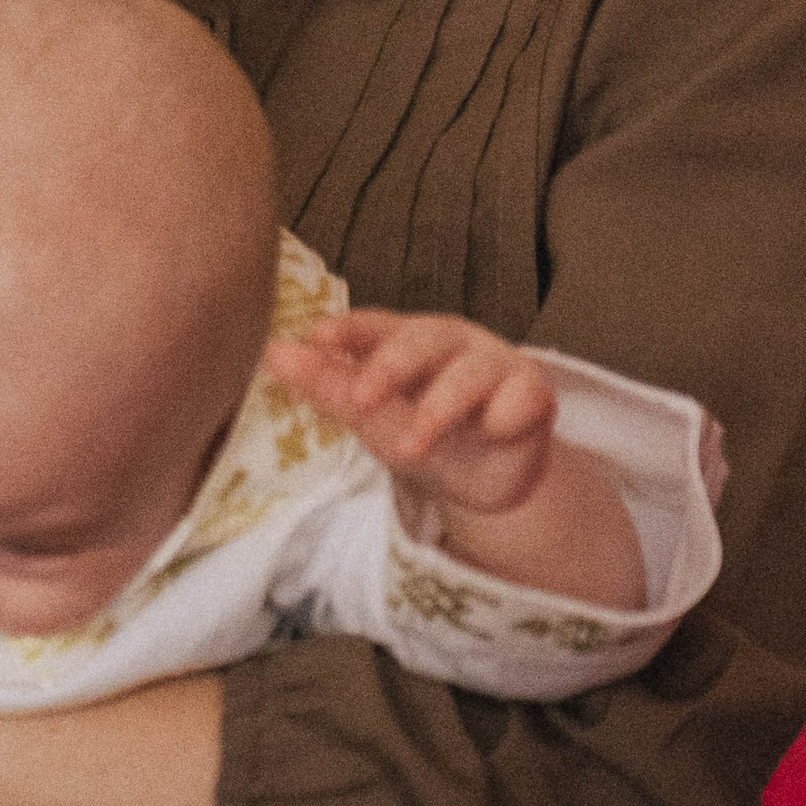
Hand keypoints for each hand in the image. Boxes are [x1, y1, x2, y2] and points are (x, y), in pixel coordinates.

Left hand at [268, 309, 559, 517]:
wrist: (489, 478)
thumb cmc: (425, 432)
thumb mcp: (373, 418)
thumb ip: (328, 386)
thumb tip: (272, 354)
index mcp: (406, 340)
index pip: (374, 326)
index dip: (348, 330)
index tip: (317, 339)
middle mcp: (451, 344)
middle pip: (421, 341)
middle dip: (390, 367)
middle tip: (360, 399)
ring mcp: (495, 365)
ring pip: (469, 373)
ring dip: (438, 407)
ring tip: (408, 447)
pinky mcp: (533, 394)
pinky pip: (525, 395)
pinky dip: (508, 411)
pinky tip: (495, 427)